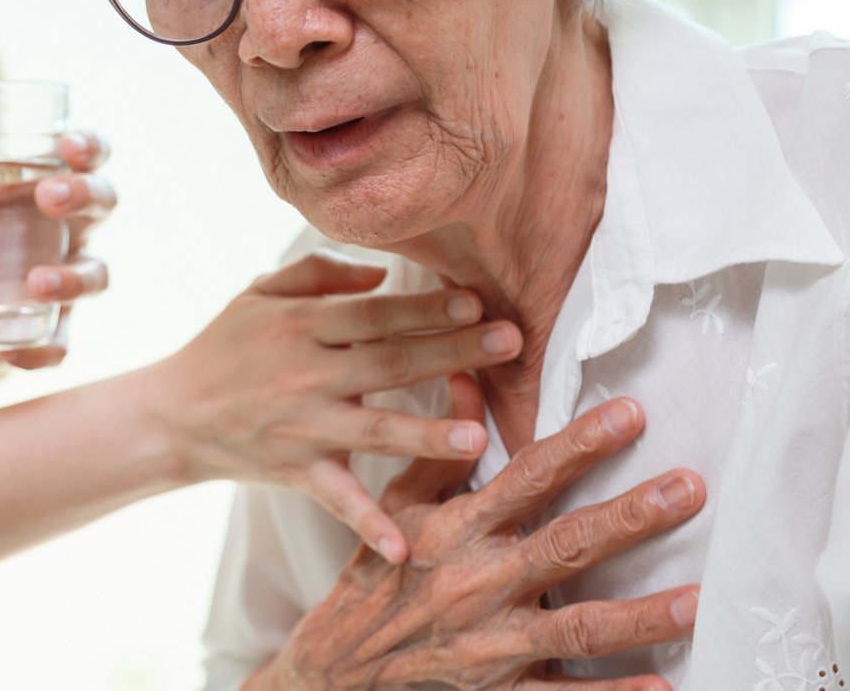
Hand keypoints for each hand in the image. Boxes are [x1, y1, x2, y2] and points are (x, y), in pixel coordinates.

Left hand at [0, 131, 115, 369]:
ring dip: (73, 277)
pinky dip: (41, 351)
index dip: (89, 145)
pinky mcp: (57, 325)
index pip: (90, 153)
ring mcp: (72, 274)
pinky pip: (64, 342)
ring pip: (99, 274)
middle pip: (103, 203)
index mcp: (55, 181)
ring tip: (37, 283)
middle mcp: (75, 226)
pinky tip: (6, 353)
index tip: (68, 144)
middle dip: (82, 196)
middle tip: (47, 198)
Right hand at [152, 249, 524, 561]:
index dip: (425, 306)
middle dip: (453, 351)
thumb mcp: (258, 293)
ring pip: (375, 429)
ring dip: (426, 433)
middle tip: (510, 342)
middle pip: (390, 362)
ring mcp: (303, 426)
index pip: (375, 313)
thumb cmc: (223, 346)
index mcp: (301, 326)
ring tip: (475, 436)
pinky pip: (338, 500)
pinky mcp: (297, 471)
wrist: (171, 415)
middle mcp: (306, 374)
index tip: (476, 299)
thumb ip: (318, 273)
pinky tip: (403, 549)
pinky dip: (368, 525)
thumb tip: (381, 272)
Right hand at [255, 398, 703, 689]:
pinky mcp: (498, 690)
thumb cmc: (377, 575)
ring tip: (698, 598)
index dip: (580, 444)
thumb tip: (466, 377)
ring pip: (577, 625)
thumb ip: (441, 447)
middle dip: (630, 516)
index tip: (632, 414)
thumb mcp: (399, 503)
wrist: (338, 667)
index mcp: (458, 528)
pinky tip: (660, 687)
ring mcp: (492, 641)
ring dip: (641, 615)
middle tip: (689, 488)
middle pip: (566, 544)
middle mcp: (479, 580)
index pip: (528, 477)